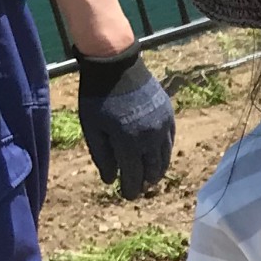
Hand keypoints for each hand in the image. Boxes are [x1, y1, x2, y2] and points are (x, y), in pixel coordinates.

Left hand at [74, 44, 174, 197]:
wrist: (115, 65)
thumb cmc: (97, 97)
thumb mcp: (92, 127)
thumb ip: (102, 155)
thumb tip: (111, 180)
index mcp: (127, 142)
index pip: (133, 175)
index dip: (130, 188)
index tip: (126, 196)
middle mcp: (149, 138)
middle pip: (152, 170)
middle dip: (145, 183)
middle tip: (139, 189)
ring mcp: (162, 127)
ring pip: (163, 158)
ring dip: (157, 171)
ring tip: (150, 178)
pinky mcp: (168, 116)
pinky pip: (169, 142)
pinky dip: (163, 153)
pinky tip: (156, 157)